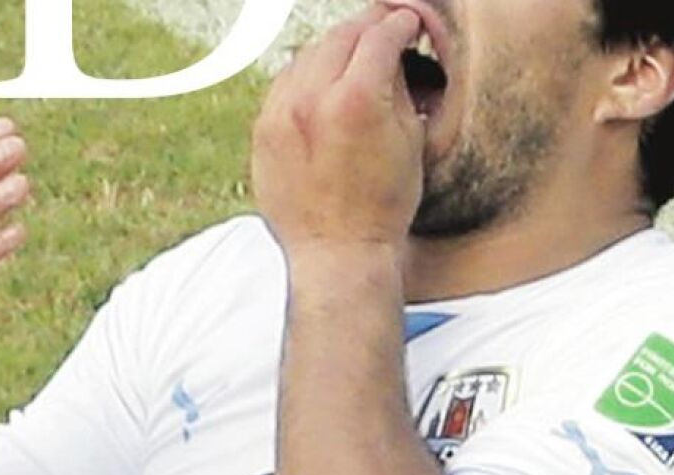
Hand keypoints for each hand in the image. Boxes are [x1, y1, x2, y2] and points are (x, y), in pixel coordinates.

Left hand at [252, 8, 424, 257]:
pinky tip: (322, 84)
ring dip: (334, 49)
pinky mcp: (263, 130)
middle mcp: (311, 99)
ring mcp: (281, 114)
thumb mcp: (409, 140)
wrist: (337, 253)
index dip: (399, 23)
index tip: (409, 22)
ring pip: (307, 56)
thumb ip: (398, 86)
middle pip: (340, 38)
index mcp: (356, 99)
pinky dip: (306, 76)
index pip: (379, 37)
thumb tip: (393, 53)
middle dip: (366, 28)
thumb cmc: (383, 206)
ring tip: (354, 55)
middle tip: (384, 27)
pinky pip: (284, 84)